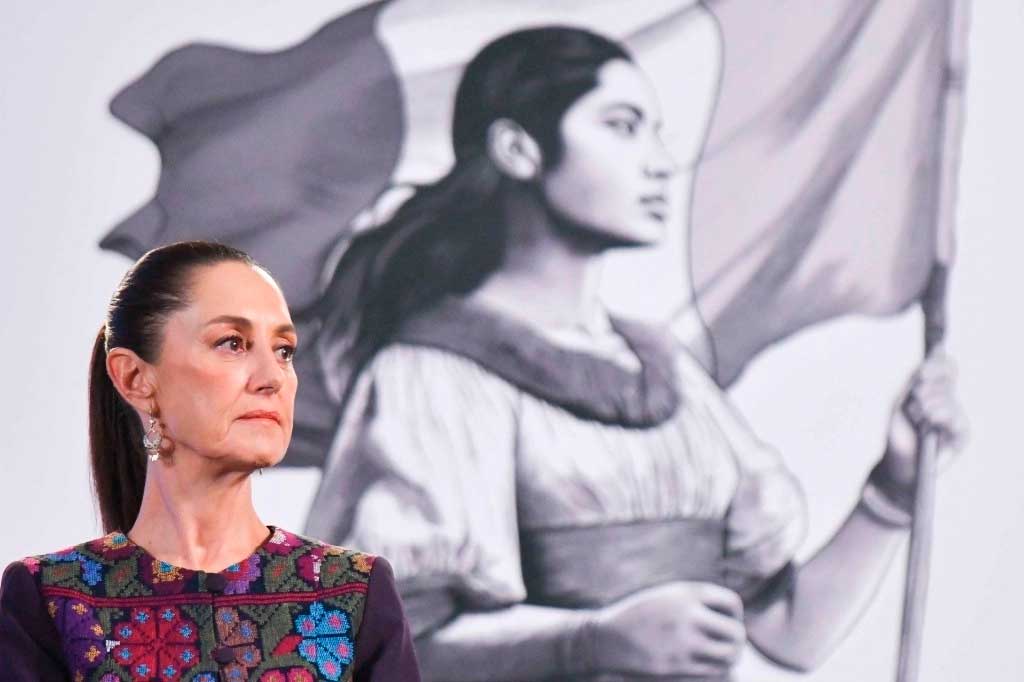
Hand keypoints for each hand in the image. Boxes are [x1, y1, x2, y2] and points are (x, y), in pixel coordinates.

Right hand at [584, 581, 745, 677]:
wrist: (606, 638)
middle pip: (736, 632)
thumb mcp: (667, 595)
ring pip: (729, 655)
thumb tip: (732, 615)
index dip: (735, 616)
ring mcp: (683, 641)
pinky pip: (713, 671)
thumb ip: (697, 600)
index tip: (726, 622)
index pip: (732, 604)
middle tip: (728, 644)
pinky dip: (717, 670)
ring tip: (721, 656)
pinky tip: (707, 666)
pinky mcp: (676, 665)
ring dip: (729, 657)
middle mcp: (687, 615)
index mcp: (686, 593)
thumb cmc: (640, 615)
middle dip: (736, 640)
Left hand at [878, 347, 967, 492]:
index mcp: (935, 389)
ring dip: (927, 407)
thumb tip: (923, 369)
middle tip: (913, 407)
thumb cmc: (898, 433)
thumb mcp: (899, 403)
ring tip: (918, 421)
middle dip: (924, 391)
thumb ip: (912, 384)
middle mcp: (949, 400)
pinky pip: (956, 418)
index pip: (947, 366)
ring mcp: (957, 416)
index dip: (939, 364)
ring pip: (948, 398)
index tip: (921, 373)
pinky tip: (930, 426)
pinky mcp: (963, 435)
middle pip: (947, 380)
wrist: (899, 462)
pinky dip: (940, 418)